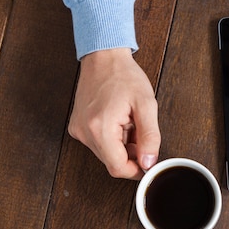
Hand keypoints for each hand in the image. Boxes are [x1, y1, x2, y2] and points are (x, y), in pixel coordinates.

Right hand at [68, 48, 160, 178]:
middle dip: (132, 154)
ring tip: (129, 122)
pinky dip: (113, 138)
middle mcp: (83, 131)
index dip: (136, 170)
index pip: (117, 167)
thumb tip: (149, 162)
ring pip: (106, 153)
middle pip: (112, 161)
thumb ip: (150, 136)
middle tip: (140, 131)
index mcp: (99, 127)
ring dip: (123, 145)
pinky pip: (99, 143)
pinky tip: (119, 120)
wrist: (104, 57)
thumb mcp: (146, 105)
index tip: (149, 164)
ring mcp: (78, 129)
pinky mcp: (77, 126)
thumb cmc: (124, 75)